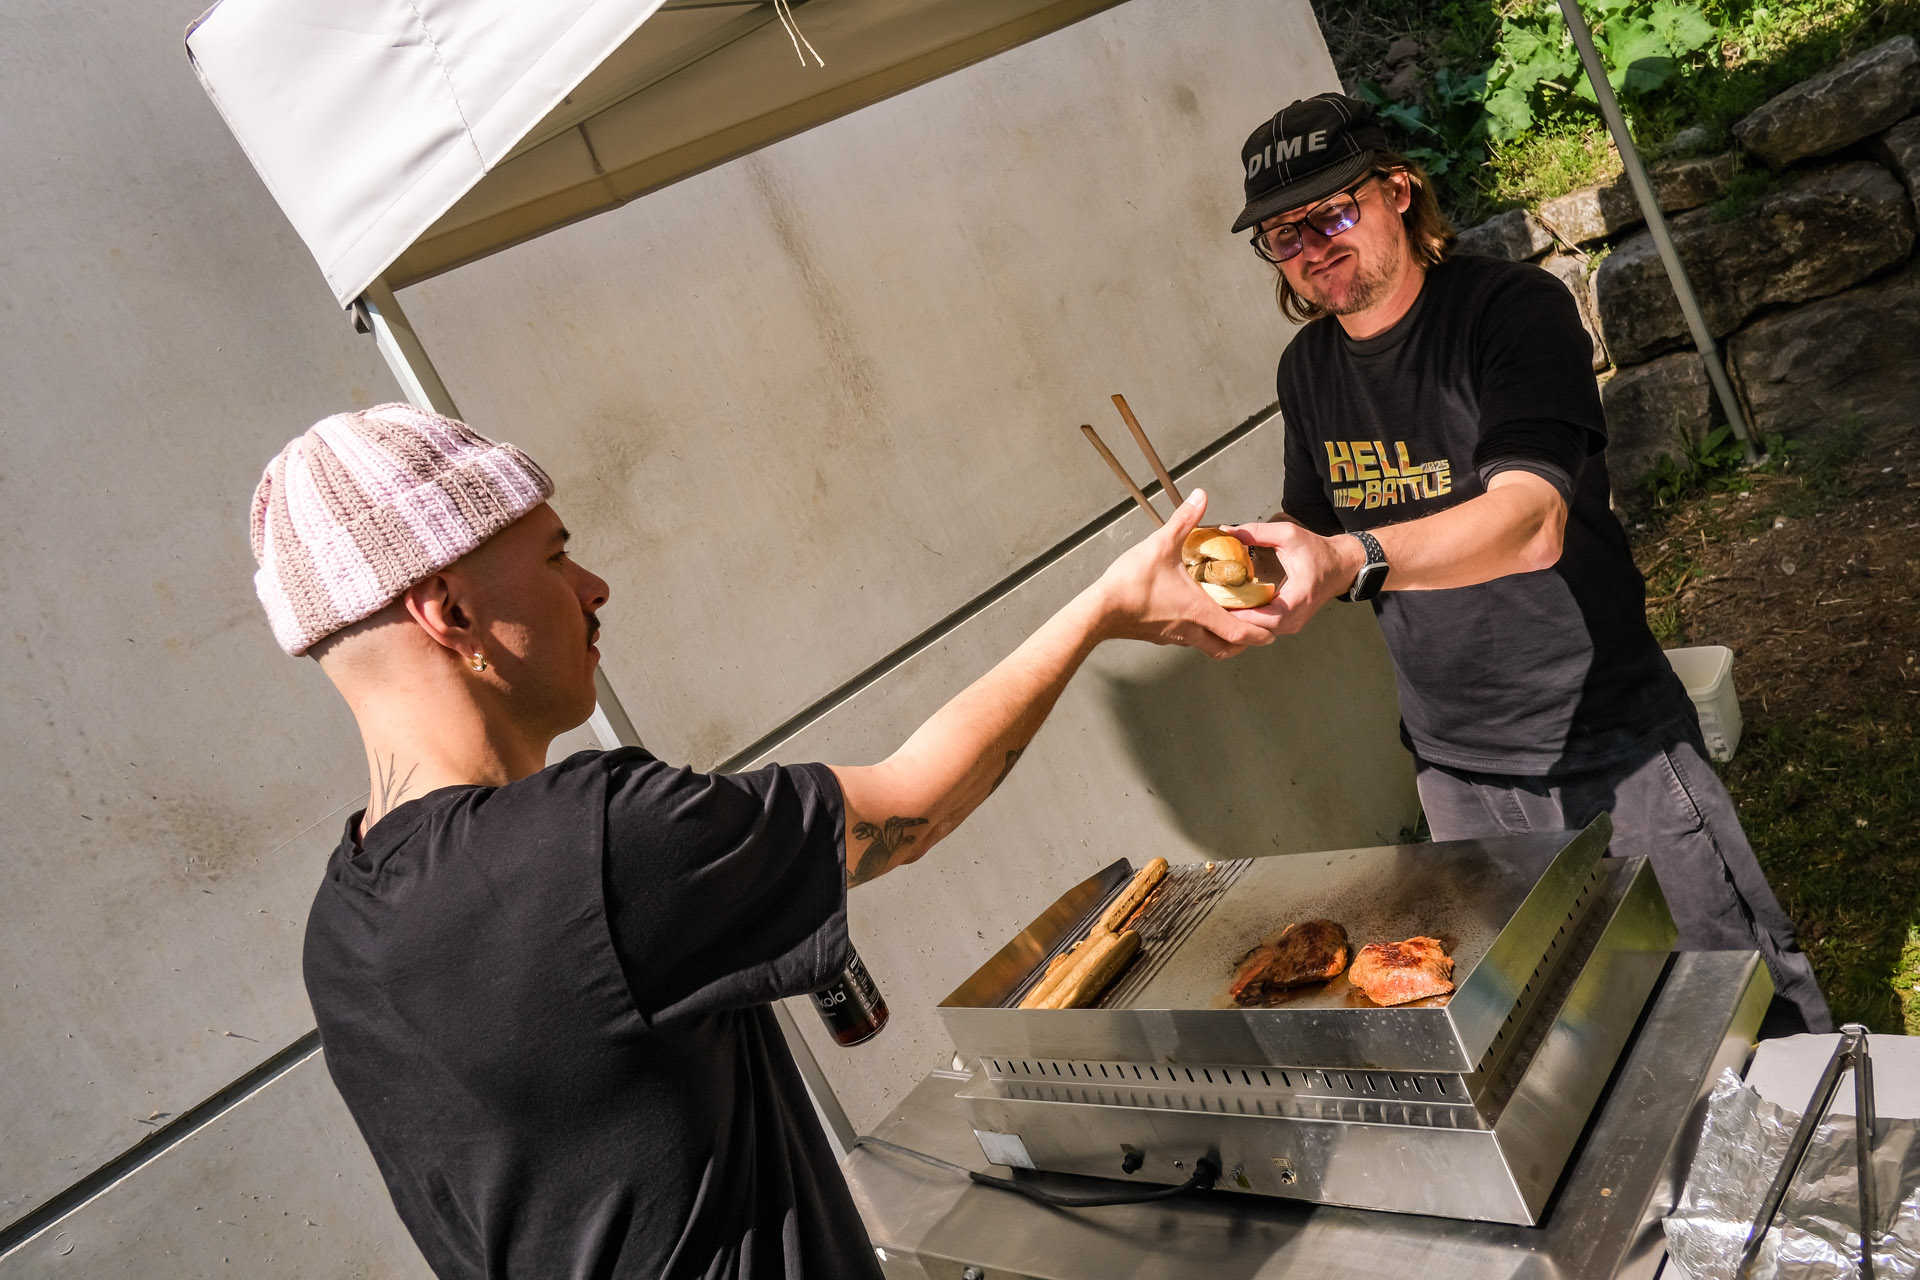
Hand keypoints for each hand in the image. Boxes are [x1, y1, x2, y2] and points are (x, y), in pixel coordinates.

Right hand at [1090, 490, 1280, 658]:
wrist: (1099, 612)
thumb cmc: (1130, 585)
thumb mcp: (1161, 545)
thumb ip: (1184, 520)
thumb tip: (1200, 497)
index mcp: (1199, 611)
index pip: (1240, 632)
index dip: (1260, 633)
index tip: (1273, 629)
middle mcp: (1190, 630)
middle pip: (1227, 648)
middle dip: (1247, 642)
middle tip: (1258, 630)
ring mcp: (1174, 636)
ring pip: (1208, 647)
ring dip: (1223, 639)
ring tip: (1231, 621)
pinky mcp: (1159, 635)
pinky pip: (1188, 639)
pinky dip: (1201, 632)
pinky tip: (1196, 615)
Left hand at [1225, 521, 1363, 634]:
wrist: (1340, 566)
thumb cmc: (1318, 551)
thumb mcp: (1289, 534)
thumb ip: (1257, 532)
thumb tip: (1227, 531)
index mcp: (1298, 599)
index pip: (1265, 617)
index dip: (1240, 613)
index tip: (1218, 602)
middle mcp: (1295, 619)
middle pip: (1257, 629)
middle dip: (1233, 619)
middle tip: (1210, 604)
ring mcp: (1292, 625)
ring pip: (1259, 632)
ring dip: (1239, 621)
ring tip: (1217, 606)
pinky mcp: (1287, 624)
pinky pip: (1264, 628)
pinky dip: (1248, 620)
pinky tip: (1232, 607)